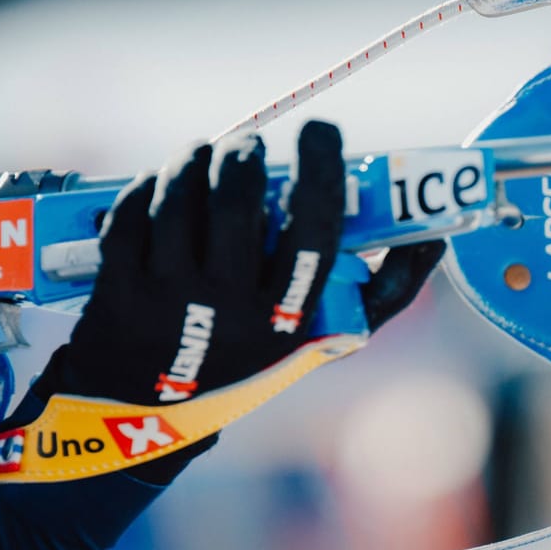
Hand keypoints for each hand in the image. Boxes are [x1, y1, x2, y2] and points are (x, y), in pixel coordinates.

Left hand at [38, 120, 442, 405]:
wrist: (141, 420)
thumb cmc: (244, 363)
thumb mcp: (317, 341)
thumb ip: (384, 293)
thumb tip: (434, 239)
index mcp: (285, 316)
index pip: (315, 227)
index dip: (321, 167)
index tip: (320, 129)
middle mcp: (226, 305)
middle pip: (239, 195)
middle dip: (244, 152)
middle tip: (248, 144)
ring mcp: (165, 297)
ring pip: (181, 193)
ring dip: (193, 157)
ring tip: (203, 153)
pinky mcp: (115, 288)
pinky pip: (132, 211)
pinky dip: (147, 185)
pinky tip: (161, 184)